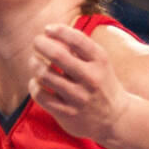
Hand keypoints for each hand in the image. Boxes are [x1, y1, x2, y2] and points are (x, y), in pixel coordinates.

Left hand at [29, 24, 131, 142]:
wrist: (115, 118)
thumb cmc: (101, 82)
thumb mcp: (99, 62)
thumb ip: (78, 48)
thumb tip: (51, 33)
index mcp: (100, 61)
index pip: (77, 40)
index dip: (58, 31)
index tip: (48, 29)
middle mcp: (91, 79)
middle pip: (57, 55)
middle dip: (41, 44)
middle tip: (37, 42)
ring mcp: (78, 98)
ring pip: (45, 74)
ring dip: (34, 64)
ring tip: (34, 62)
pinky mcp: (67, 113)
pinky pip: (40, 95)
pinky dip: (34, 85)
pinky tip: (36, 82)